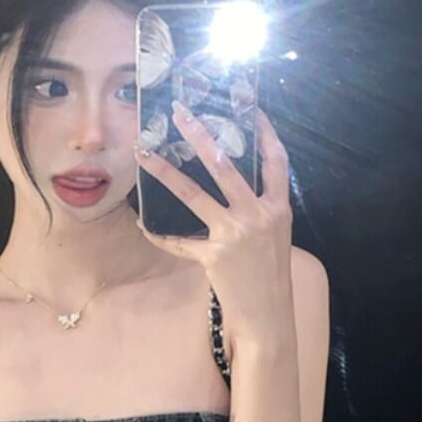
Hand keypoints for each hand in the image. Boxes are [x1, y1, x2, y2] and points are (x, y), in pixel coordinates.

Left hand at [133, 102, 293, 347]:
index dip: (264, 132)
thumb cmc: (269, 275)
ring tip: (144, 154)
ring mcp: (235, 234)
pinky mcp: (214, 256)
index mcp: (278, 208)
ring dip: (165, 172)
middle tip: (180, 112)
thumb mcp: (274, 236)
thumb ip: (259, 209)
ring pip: (193, 194)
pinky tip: (144, 224)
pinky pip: (179, 241)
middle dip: (200, 134)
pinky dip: (160, 234)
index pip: (275, 160)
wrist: (268, 314)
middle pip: (225, 165)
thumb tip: (231, 187)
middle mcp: (258, 215)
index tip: (249, 107)